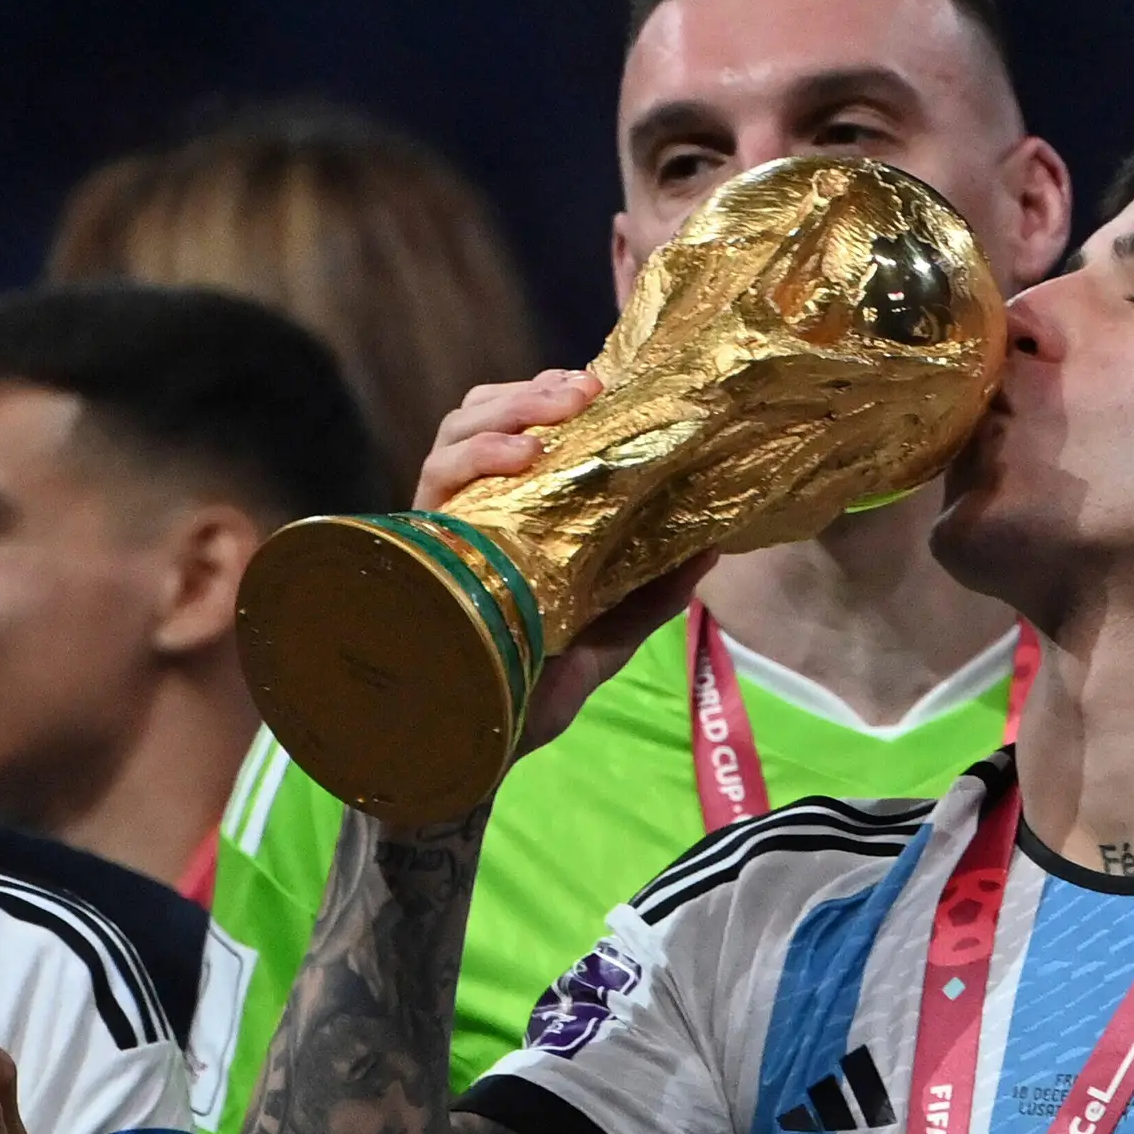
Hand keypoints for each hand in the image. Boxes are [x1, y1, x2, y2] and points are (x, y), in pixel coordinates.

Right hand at [413, 369, 716, 761]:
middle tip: (587, 388)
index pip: (525, 435)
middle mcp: (476, 515)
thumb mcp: (607, 638)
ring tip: (560, 410)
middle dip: (532, 391)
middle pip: (484, 417)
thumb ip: (651, 595)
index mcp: (516, 523)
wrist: (481, 749)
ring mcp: (445, 527)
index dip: (554, 399)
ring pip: (455, 432)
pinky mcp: (422, 547)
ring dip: (509, 408)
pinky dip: (477, 456)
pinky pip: (435, 480)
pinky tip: (522, 457)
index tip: (607, 385)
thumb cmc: (532, 694)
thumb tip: (711, 548)